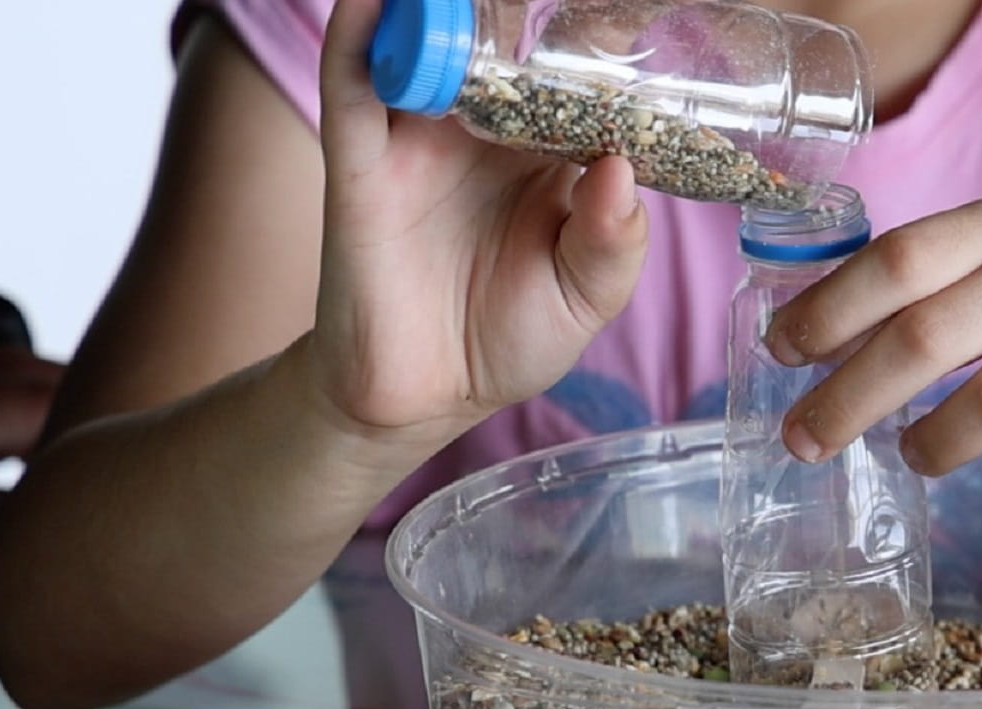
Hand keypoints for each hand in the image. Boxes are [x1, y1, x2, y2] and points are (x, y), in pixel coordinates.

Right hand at [307, 0, 648, 441]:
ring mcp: (422, 139)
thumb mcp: (584, 301)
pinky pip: (353, 84)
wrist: (421, 396)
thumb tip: (621, 169)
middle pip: (505, 50)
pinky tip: (378, 1)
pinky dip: (362, 35)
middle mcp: (487, 135)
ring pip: (433, 49)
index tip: (627, 26)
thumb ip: (612, 245)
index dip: (600, 53)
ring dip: (446, 9)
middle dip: (523, 12)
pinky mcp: (362, 160)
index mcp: (551, 158)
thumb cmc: (508, 338)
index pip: (578, 87)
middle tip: (565, 0)